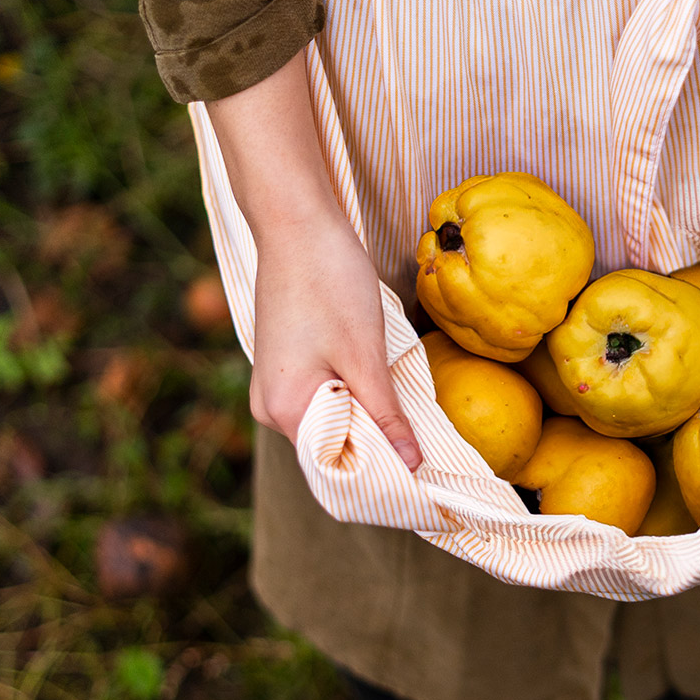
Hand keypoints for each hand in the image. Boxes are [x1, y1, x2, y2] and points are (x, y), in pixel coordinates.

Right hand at [250, 214, 422, 469]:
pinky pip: (326, 399)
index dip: (382, 475)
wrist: (296, 223)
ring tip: (411, 419)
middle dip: (379, 449)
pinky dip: (356, 399)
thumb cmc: (329, 281)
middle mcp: (270, 407)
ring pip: (333, 423)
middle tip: (428, 448)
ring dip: (370, 422)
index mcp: (284, 410)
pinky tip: (383, 390)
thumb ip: (386, 416)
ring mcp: (275, 386)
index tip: (425, 477)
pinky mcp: (286, 367)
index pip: (337, 467)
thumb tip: (412, 465)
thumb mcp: (366, 355)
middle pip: (334, 448)